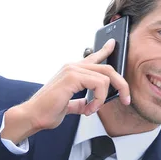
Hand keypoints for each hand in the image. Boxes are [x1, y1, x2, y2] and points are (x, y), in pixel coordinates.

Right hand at [1, 39, 130, 143]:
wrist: (34, 116)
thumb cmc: (48, 111)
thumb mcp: (70, 104)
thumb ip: (81, 101)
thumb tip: (90, 104)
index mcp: (73, 71)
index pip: (93, 57)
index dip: (105, 50)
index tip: (113, 44)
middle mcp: (73, 66)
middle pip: (108, 68)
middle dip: (122, 85)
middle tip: (126, 99)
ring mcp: (72, 69)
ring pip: (106, 77)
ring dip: (103, 98)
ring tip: (91, 110)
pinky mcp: (72, 77)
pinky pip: (99, 84)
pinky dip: (98, 100)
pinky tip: (88, 110)